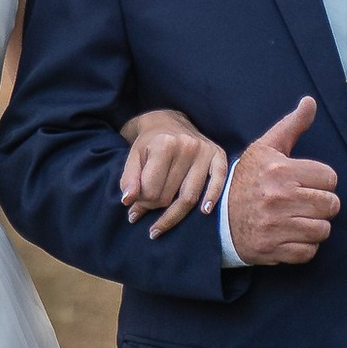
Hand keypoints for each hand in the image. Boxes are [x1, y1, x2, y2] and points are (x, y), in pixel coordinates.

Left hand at [118, 107, 229, 236]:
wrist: (168, 120)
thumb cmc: (149, 143)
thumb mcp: (133, 156)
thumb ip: (128, 178)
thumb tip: (127, 201)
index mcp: (164, 144)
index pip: (151, 190)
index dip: (140, 202)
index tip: (133, 206)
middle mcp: (187, 146)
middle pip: (169, 196)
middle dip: (154, 209)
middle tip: (142, 213)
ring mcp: (204, 151)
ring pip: (190, 197)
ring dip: (173, 216)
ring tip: (159, 227)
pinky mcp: (218, 155)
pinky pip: (218, 182)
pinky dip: (212, 199)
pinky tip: (204, 212)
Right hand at [222, 96, 341, 264]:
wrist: (217, 219)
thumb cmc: (246, 181)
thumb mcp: (264, 148)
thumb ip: (291, 126)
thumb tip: (310, 101)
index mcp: (279, 170)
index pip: (329, 178)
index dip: (320, 181)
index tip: (305, 183)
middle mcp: (279, 198)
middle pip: (331, 204)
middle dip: (321, 204)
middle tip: (303, 203)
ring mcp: (276, 226)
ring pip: (322, 230)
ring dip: (314, 226)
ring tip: (297, 219)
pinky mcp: (273, 249)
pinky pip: (309, 252)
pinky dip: (303, 247)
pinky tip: (289, 235)